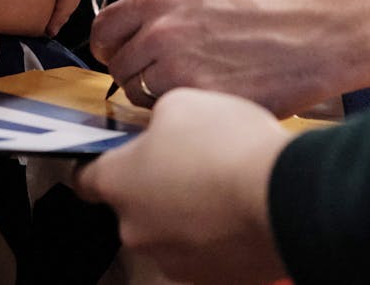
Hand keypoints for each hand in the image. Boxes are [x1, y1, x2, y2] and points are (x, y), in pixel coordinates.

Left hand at [73, 88, 289, 284]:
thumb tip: (161, 127)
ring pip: (170, 229)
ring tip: (224, 182)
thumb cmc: (228, 146)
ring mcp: (171, 259)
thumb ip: (158, 117)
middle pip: (134, 204)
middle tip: (192, 158)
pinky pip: (204, 250)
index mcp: (119, 182)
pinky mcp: (209, 278)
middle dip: (157, 184)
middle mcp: (135, 229)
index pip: (85, 177)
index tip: (115, 153)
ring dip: (188, 209)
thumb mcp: (182, 102)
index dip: (99, 161)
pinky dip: (217, 232)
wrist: (284, 197)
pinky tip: (241, 206)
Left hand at [90, 0, 337, 116]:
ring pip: (142, 99)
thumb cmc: (283, 14)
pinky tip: (215, 106)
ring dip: (161, 102)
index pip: (104, 28)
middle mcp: (163, 30)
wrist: (327, 34)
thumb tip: (142, 42)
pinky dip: (187, 119)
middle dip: (136, 78)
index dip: (110, 47)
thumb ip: (171, 16)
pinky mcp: (201, 103)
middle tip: (165, 82)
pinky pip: (172, 120)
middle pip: (119, 69)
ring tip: (199, 93)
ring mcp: (180, 69)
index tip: (119, 57)